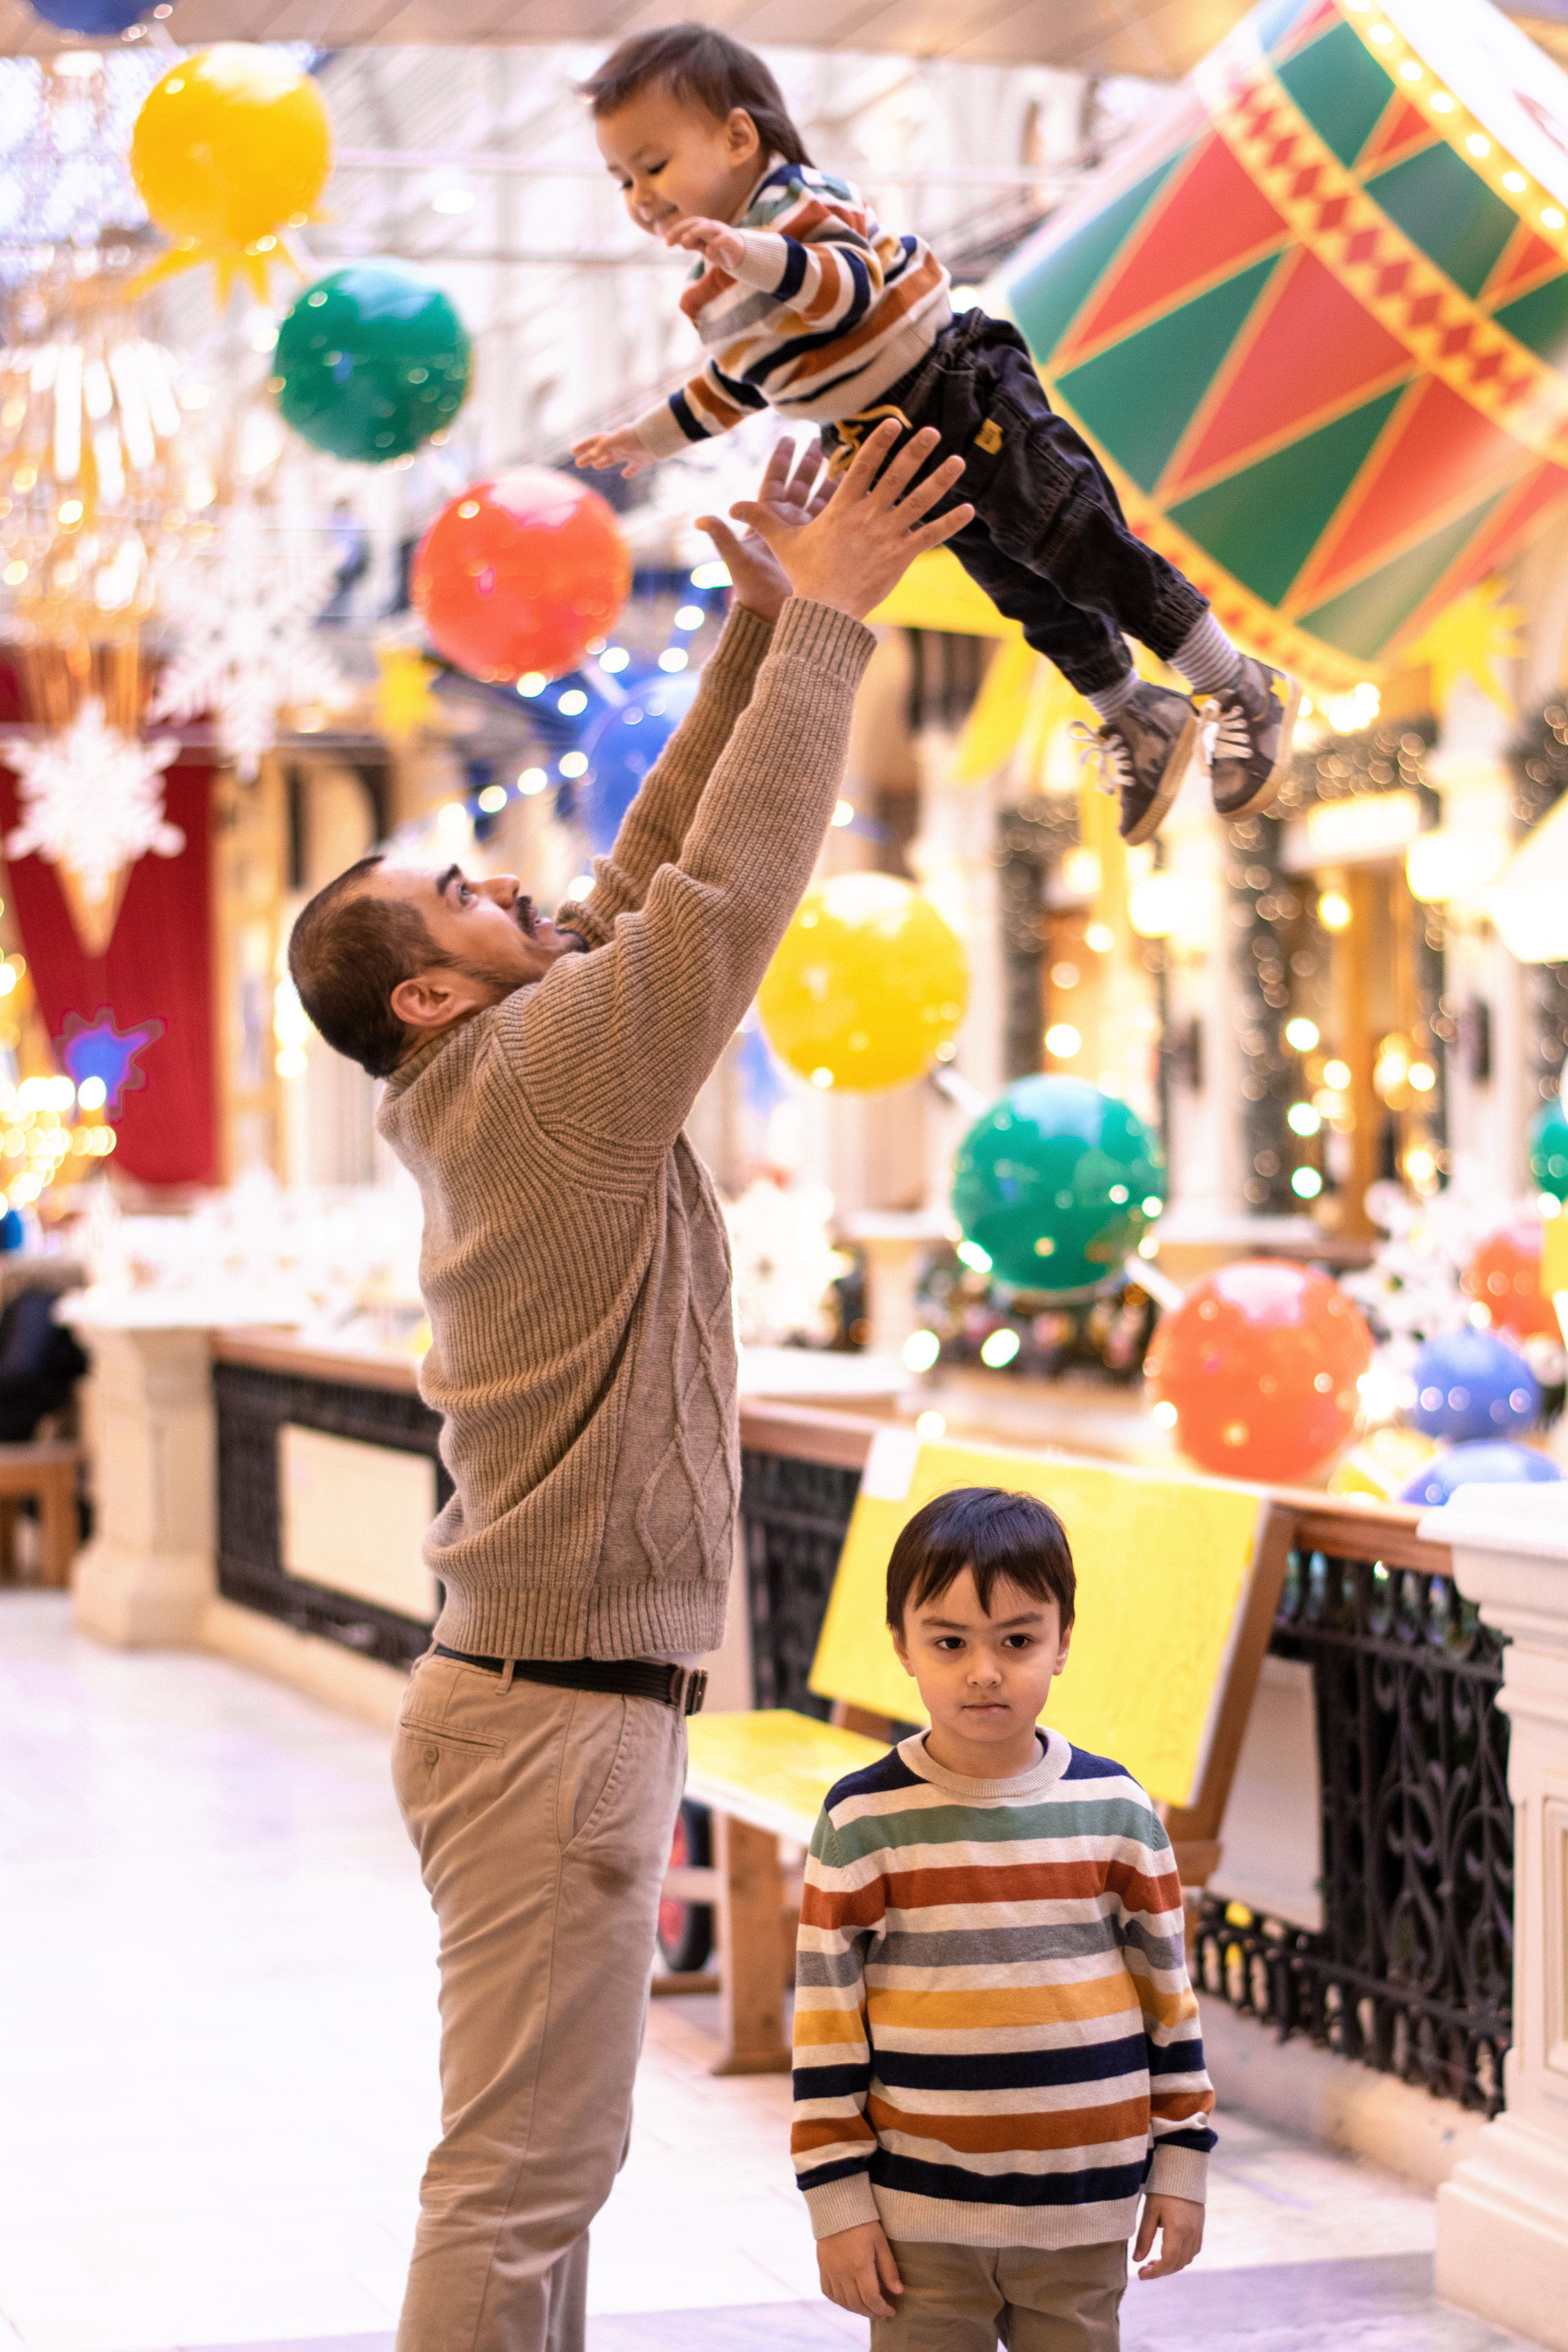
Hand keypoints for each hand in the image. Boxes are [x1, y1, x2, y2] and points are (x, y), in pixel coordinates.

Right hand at [572, 426, 654, 479]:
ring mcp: (629, 453)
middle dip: (588, 457)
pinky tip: (624, 475)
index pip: (593, 442)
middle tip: (578, 463)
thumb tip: (594, 455)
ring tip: (595, 466)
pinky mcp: (640, 460)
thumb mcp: (618, 439)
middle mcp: (618, 446)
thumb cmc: (636, 436)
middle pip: (600, 452)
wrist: (656, 439)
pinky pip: (632, 467)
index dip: (583, 446)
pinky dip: (628, 471)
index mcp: (611, 439)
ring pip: (612, 458)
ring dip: (603, 462)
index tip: (573, 451)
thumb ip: (605, 446)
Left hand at [665, 215, 745, 270]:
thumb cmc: (720, 249)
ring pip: (708, 228)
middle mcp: (712, 227)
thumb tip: (678, 241)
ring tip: (685, 242)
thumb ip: (692, 243)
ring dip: (695, 233)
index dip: (677, 230)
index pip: (689, 224)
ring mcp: (722, 233)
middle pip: (696, 223)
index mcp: (705, 227)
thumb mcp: (703, 246)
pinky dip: (715, 245)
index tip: (666, 241)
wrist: (743, 254)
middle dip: (682, 230)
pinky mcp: (731, 242)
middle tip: (670, 241)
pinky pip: (722, 240)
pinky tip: (707, 253)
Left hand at [695, 438, 834, 625]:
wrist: (775, 618)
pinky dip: (847, 506)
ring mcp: (807, 535)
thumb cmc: (754, 591)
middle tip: (821, 441)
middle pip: (800, 486)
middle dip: (810, 464)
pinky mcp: (824, 547)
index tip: (789, 438)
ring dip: (833, 481)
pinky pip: (837, 521)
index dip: (781, 461)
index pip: (774, 483)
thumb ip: (722, 538)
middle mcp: (787, 524)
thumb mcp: (739, 562)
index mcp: (767, 521)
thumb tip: (700, 519)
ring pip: (822, 500)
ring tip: (847, 460)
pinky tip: (862, 492)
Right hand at [729, 419, 971, 621]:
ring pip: (919, 501)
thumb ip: (762, 520)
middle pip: (896, 476)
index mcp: (843, 507)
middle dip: (915, 451)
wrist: (825, 609)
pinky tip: (968, 510)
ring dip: (940, 479)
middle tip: (931, 430)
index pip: (863, 466)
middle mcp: (869, 516)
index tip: (894, 422)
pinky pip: (930, 536)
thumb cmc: (804, 575)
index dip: (879, 442)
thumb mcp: (782, 542)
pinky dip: (949, 523)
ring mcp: (888, 535)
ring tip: (958, 460)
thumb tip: (728, 508)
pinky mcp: (902, 556)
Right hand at [817, 2220, 902, 2318]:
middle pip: (856, 2304)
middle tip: (882, 2314)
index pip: (871, 2299)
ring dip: (856, 2310)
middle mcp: (842, 2273)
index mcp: (859, 2266)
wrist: (837, 2206)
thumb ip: (888, 2268)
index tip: (891, 2312)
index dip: (882, 2310)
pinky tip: (848, 2300)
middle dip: (871, 2313)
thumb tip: (898, 2292)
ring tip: (868, 2309)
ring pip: (842, 2302)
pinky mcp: (822, 2267)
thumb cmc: (863, 2222)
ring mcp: (830, 2271)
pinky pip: (828, 2292)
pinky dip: (839, 2301)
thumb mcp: (880, 2242)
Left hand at [1133, 2192, 1203, 2279]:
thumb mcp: (1150, 2211)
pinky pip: (1193, 2250)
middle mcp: (1191, 2234)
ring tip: (1154, 2261)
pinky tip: (1168, 2252)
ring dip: (1171, 2265)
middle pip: (1178, 2263)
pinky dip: (1181, 2257)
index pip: (1168, 2261)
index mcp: (1178, 2230)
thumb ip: (1144, 2237)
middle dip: (1161, 2271)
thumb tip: (1137, 2260)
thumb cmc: (1163, 2189)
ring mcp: (1197, 2231)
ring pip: (1186, 2259)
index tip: (1141, 2275)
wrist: (1183, 2171)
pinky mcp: (1200, 2227)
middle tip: (1144, 2269)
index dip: (1155, 2272)